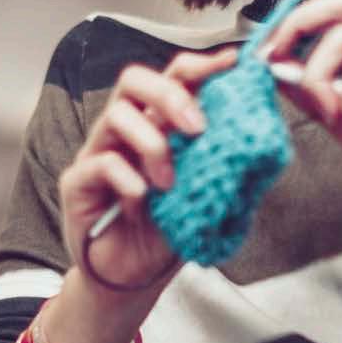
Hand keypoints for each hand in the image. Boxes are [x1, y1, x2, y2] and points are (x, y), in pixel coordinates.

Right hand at [60, 45, 237, 293]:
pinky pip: (101, 163)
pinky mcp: (77, 181)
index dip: (201, 65)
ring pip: (116, 116)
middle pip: (135, 80)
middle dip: (170, 95)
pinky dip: (128, 179)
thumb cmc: (168, 232)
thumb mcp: (208, 195)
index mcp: (159, 124)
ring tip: (169, 182)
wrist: (134, 278)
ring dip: (151, 144)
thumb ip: (228, 165)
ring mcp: (99, 152)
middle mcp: (127, 131)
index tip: (232, 64)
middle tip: (196, 126)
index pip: (174, 78)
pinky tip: (141, 201)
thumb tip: (264, 137)